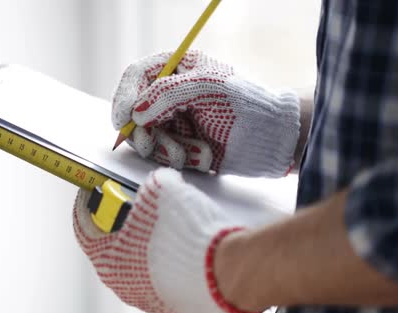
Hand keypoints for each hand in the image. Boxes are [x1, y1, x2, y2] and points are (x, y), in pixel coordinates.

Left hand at [73, 168, 257, 312]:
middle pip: (113, 245)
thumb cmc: (188, 234)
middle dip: (122, 221)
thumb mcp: (163, 190)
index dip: (88, 204)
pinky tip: (183, 243)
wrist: (226, 268)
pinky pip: (164, 276)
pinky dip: (167, 259)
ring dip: (147, 241)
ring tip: (165, 222)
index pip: (84, 227)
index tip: (94, 193)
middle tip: (136, 204)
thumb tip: (158, 182)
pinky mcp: (174, 304)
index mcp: (107, 257)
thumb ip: (152, 185)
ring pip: (140, 262)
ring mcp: (149, 297)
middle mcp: (123, 283)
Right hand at [112, 51, 300, 176]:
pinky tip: (205, 156)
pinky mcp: (181, 144)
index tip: (123, 120)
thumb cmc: (247, 105)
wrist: (273, 140)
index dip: (124, 97)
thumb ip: (166, 94)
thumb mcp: (205, 88)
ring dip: (167, 150)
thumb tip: (134, 113)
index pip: (136, 76)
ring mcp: (175, 120)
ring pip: (147, 137)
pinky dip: (183, 159)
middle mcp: (171, 94)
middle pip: (134, 112)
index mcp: (177, 68)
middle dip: (144, 133)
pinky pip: (164, 155)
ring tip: (197, 153)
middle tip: (152, 146)